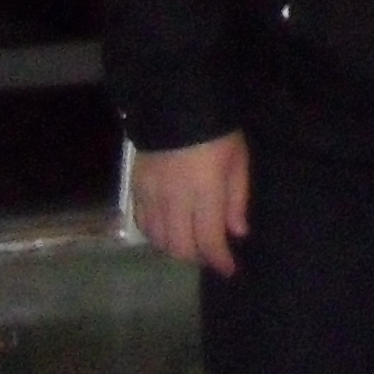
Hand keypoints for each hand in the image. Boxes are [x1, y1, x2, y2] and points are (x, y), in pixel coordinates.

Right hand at [135, 132, 250, 273]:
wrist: (174, 103)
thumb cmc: (216, 131)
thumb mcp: (237, 160)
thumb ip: (236, 199)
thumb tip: (237, 233)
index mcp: (205, 191)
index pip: (209, 240)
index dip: (219, 260)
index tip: (229, 270)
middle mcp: (175, 199)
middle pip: (181, 247)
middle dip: (198, 257)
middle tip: (211, 253)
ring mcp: (152, 195)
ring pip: (159, 240)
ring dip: (176, 248)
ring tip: (191, 242)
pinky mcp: (136, 188)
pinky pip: (143, 223)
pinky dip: (156, 234)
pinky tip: (168, 230)